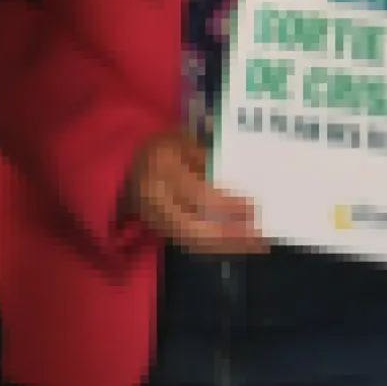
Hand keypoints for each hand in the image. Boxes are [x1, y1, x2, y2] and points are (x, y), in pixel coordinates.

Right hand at [123, 129, 264, 254]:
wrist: (125, 162)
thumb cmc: (164, 146)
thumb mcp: (186, 140)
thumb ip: (210, 159)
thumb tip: (245, 181)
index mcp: (162, 168)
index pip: (200, 195)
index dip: (229, 206)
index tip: (257, 208)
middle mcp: (155, 198)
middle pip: (196, 228)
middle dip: (232, 237)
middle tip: (261, 239)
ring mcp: (153, 218)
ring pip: (194, 241)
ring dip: (226, 246)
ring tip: (255, 246)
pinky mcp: (158, 230)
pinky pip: (189, 243)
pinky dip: (214, 246)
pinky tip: (235, 245)